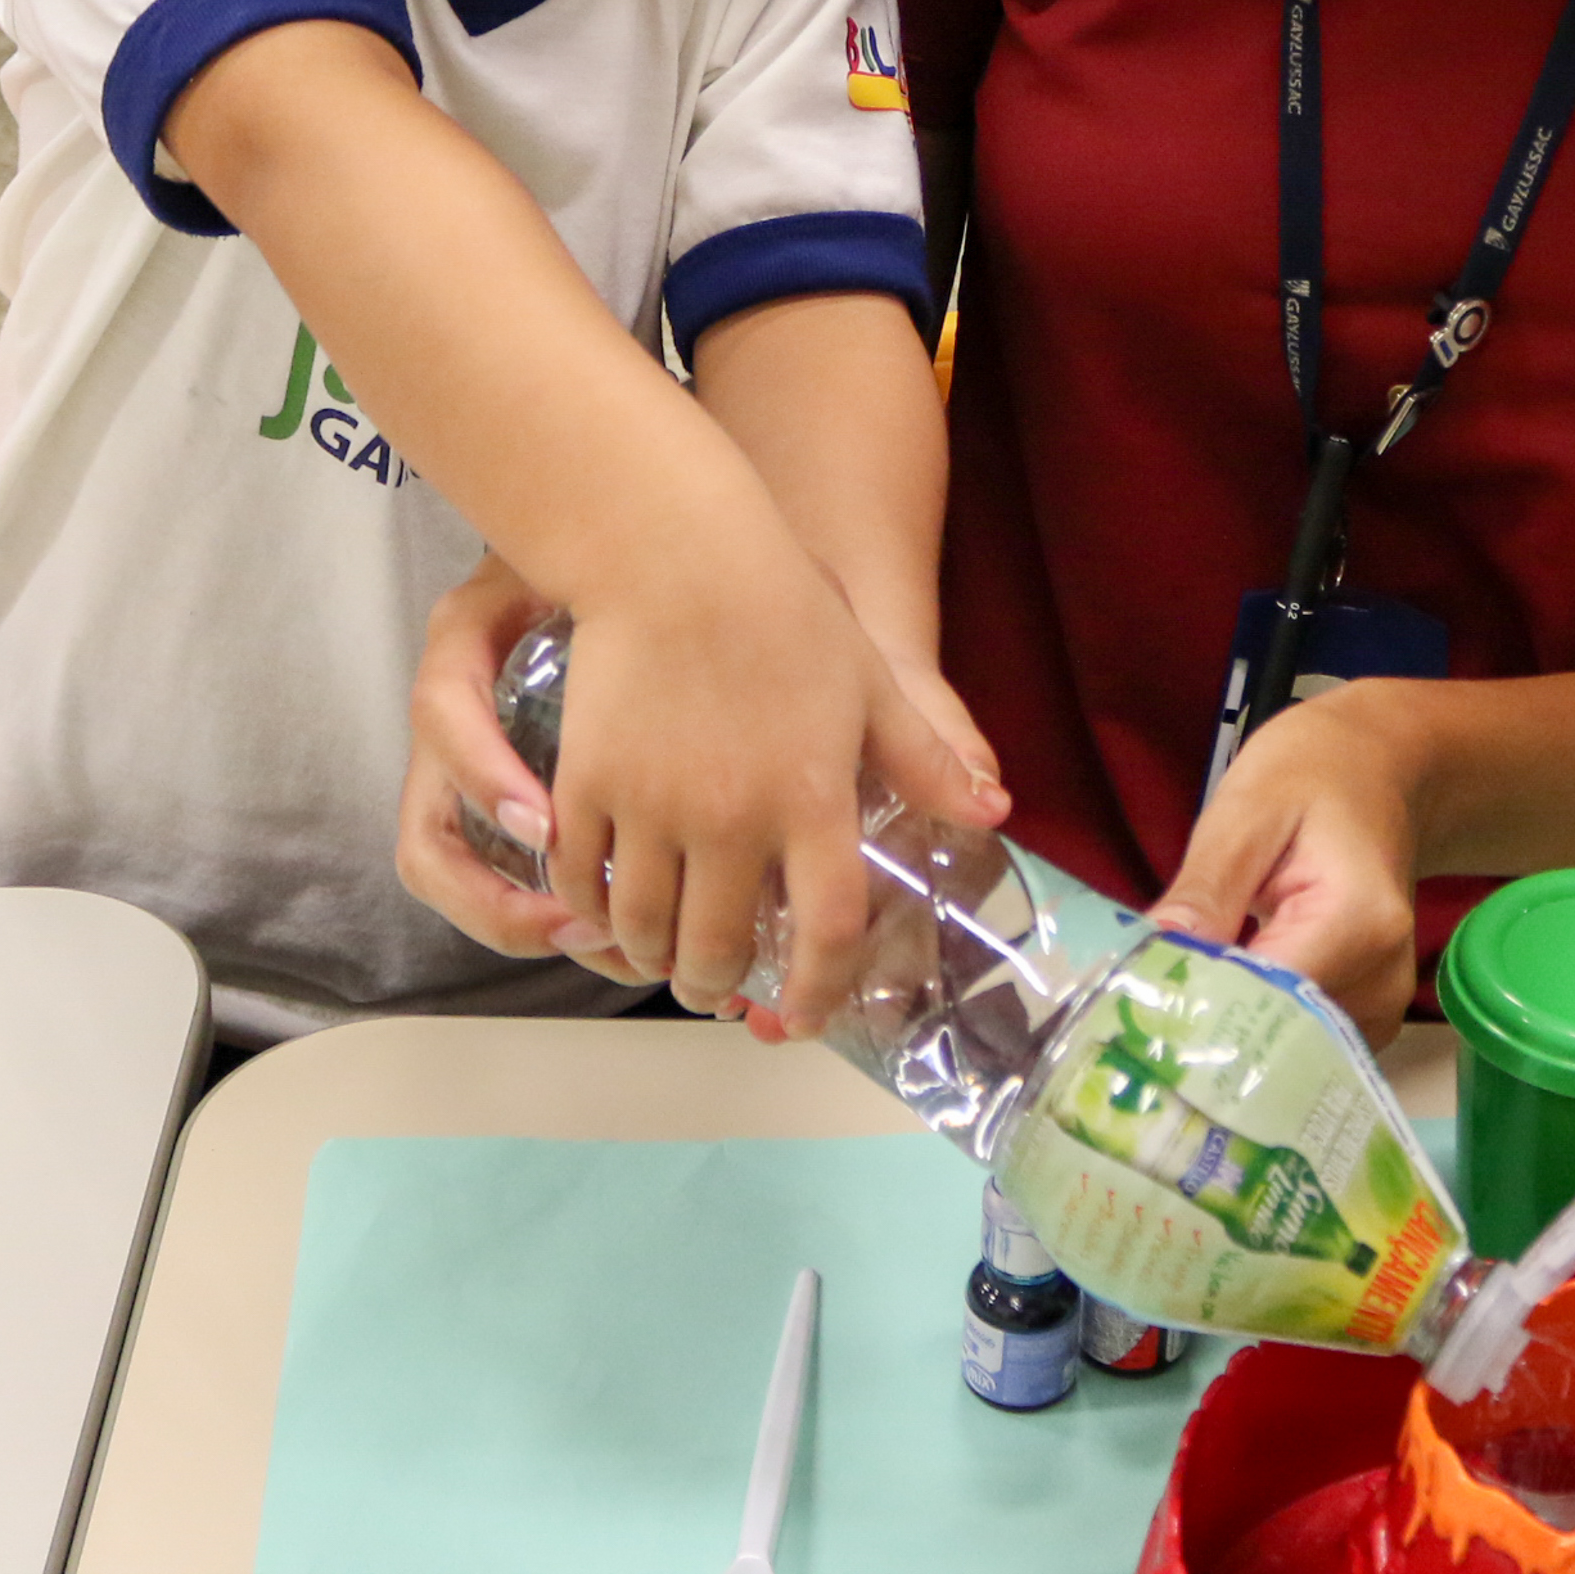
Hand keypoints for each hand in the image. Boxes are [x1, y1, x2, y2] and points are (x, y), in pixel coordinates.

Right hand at [399, 548, 1003, 1035]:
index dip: (818, 989)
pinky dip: (590, 909)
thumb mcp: (873, 687)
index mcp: (813, 801)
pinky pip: (580, 878)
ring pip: (644, 928)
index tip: (805, 1014)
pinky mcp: (587, 786)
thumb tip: (994, 815)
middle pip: (719, 948)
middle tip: (721, 986)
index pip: (825, 931)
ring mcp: (653, 806)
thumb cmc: (789, 617)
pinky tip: (606, 907)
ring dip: (655, 958)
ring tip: (667, 955)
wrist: (678, 559)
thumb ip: (927, 761)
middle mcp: (732, 819)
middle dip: (719, 985)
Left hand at [1149, 681, 1428, 1045]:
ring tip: (1174, 1008)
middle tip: (1137, 1022)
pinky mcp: (1371, 1015)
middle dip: (1205, 1034)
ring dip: (1228, 1037)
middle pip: (1279, 1038)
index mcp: (1357, 922)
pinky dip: (1257, 1031)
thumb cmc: (1314, 773)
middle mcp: (1382, 979)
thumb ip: (1207, 888)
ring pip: (1287, 1052)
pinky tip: (1219, 1004)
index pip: (1266, 1001)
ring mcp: (1383, 1004)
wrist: (1381, 770)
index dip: (1197, 1013)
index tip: (1133, 1017)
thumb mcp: (1247, 809)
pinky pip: (1303, 1044)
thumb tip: (1152, 961)